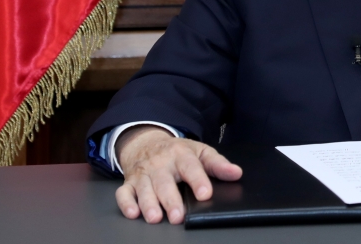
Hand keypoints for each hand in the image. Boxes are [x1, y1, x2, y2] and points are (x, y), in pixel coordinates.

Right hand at [114, 125, 242, 223]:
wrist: (146, 142)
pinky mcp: (129, 182)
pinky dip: (126, 203)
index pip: (190, 166)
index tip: (205, 193)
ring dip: (148, 204)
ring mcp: (143, 173)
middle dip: (170, 199)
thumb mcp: (199, 152)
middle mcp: (160, 164)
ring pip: (144, 189)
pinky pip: (124, 193)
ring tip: (156, 218)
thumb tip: (236, 173)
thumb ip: (217, 164)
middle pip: (164, 182)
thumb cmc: (177, 152)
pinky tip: (133, 213)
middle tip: (178, 215)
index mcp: (180, 154)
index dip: (198, 180)